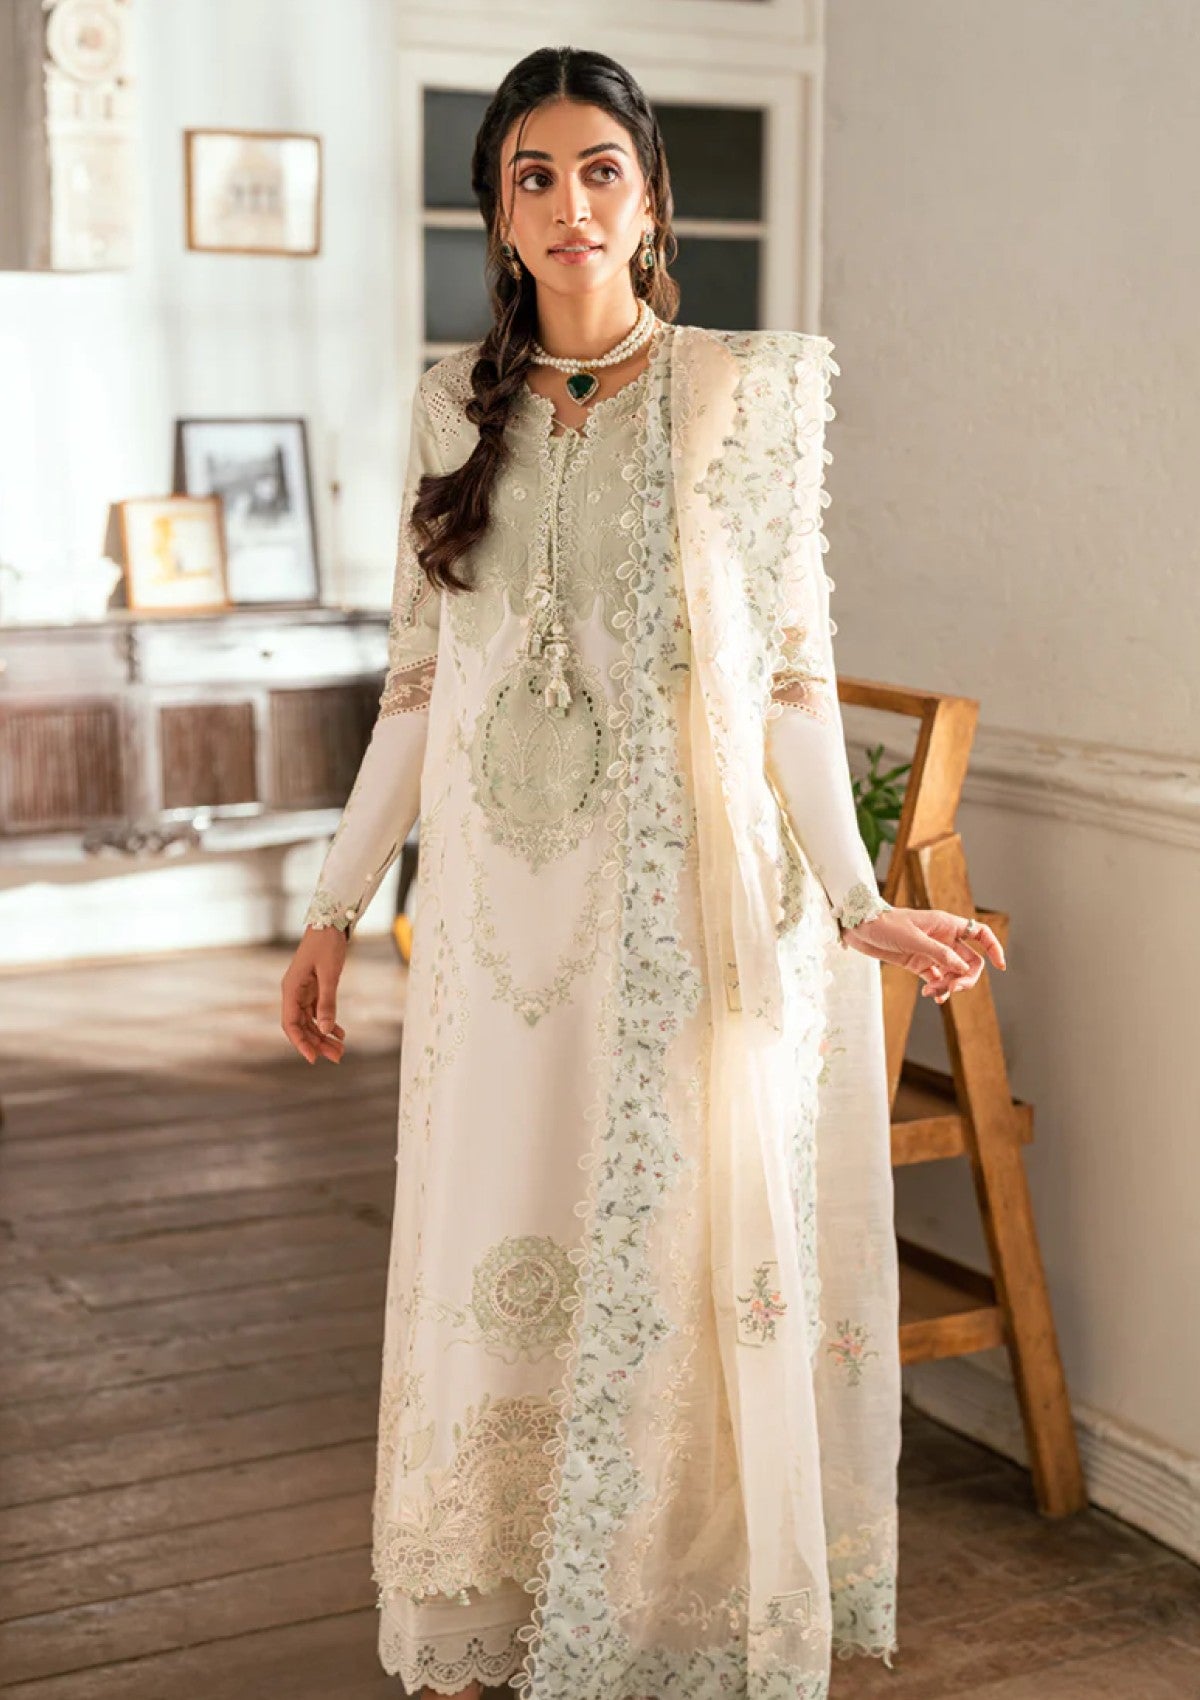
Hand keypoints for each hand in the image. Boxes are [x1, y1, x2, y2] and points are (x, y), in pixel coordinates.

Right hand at [281, 926, 348, 1063]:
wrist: (330, 921)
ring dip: (323, 1035)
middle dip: (317, 1043)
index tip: (313, 1059)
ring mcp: (303, 991)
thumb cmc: (327, 944)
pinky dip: (328, 1022)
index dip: (300, 1043)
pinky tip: (340, 1032)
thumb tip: (325, 1029)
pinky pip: (317, 1011)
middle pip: (301, 1026)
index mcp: (290, 989)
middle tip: (337, 1057)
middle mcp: (293, 992)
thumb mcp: (329, 974)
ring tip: (341, 1049)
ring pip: (310, 1021)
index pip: (290, 1024)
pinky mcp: (313, 988)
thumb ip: (327, 1002)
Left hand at [842, 905, 1005, 1002]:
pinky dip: (937, 989)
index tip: (1001, 966)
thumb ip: (939, 954)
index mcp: (947, 925)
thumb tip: (963, 968)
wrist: (858, 927)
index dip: (993, 948)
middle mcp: (943, 939)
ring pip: (953, 974)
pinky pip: (937, 980)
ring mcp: (932, 953)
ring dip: (949, 986)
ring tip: (933, 993)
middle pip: (969, 961)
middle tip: (953, 988)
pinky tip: (930, 994)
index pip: (980, 934)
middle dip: (966, 978)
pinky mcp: (919, 964)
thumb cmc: (885, 924)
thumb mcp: (913, 939)